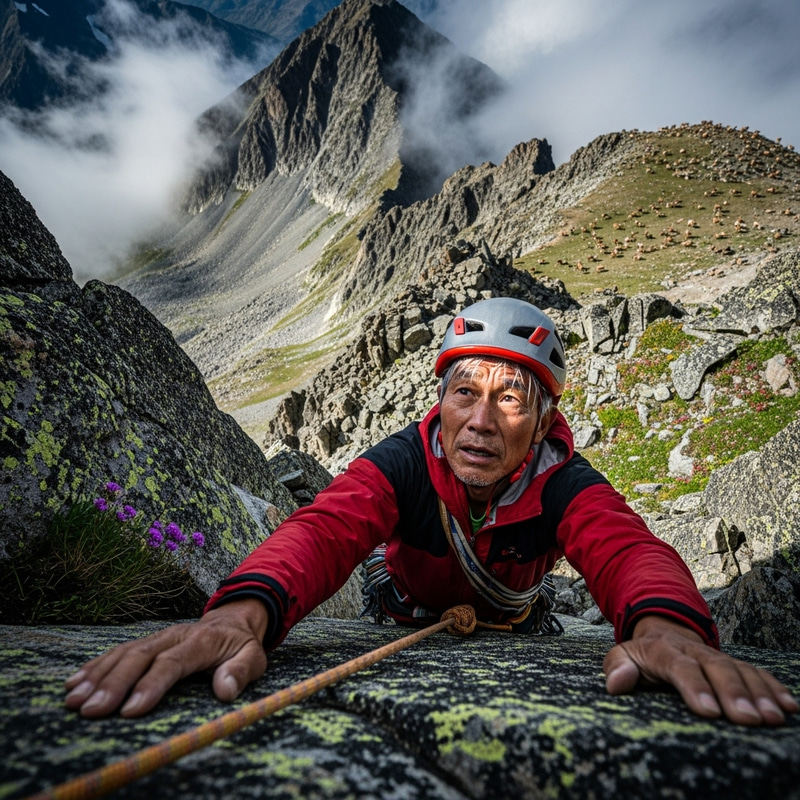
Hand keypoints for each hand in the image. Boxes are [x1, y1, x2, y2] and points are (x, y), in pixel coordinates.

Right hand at [64, 599, 268, 717]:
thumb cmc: (241, 645)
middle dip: (114, 684)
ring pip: (124, 653)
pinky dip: (94, 667)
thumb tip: (225, 690)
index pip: (173, 662)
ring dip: (97, 676)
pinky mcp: (146, 642)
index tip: (130, 710)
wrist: (233, 621)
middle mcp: (174, 635)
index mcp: (202, 641)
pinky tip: (74, 683)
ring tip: (74, 700)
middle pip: (140, 657)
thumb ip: (241, 671)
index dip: (151, 685)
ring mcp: (157, 636)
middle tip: (91, 711)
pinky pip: (117, 651)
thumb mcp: (254, 657)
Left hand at [603, 615, 798, 725]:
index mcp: (665, 651)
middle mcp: (695, 651)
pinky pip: (757, 672)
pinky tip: (788, 706)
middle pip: (717, 669)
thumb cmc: (642, 655)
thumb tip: (617, 682)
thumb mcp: (622, 655)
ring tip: (772, 718)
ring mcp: (717, 657)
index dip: (695, 687)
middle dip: (734, 693)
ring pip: (741, 670)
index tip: (709, 712)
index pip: (680, 667)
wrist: (663, 632)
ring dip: (759, 694)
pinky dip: (774, 687)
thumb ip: (616, 667)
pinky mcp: (734, 664)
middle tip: (749, 720)